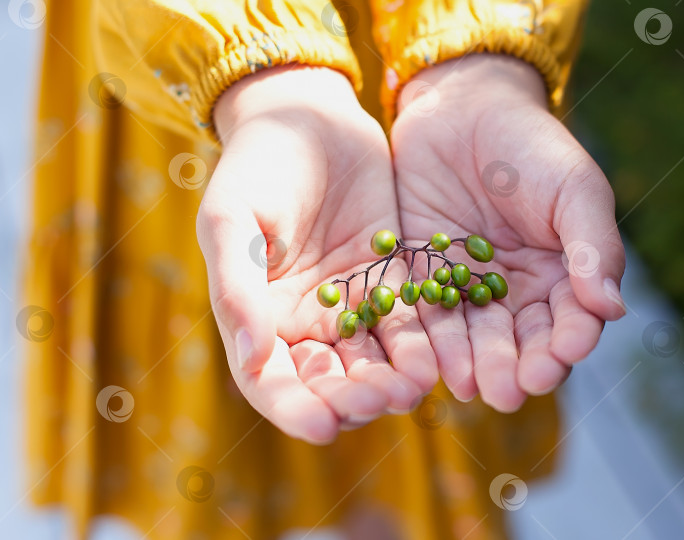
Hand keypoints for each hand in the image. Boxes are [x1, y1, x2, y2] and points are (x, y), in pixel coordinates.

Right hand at [197, 66, 436, 443]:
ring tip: (410, 389)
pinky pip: (406, 323)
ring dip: (389, 381)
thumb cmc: (255, 165)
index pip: (270, 380)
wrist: (308, 118)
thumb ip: (237, 284)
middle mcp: (304, 321)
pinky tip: (434, 359)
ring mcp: (350, 304)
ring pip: (371, 360)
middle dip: (350, 399)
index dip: (294, 408)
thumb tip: (251, 355)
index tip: (324, 428)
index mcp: (258, 314)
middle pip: (326, 380)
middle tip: (377, 403)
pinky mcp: (390, 280)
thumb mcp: (233, 217)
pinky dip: (417, 345)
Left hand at [391, 54, 625, 411]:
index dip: (567, 342)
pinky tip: (430, 362)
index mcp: (561, 275)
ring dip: (472, 364)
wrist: (462, 108)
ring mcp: (466, 287)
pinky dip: (429, 339)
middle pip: (519, 340)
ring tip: (470, 386)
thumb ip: (594, 246)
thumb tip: (613, 310)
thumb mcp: (574, 188)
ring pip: (472, 336)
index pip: (569, 321)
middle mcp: (515, 291)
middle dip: (515, 367)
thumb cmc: (532, 146)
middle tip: (509, 392)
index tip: (560, 356)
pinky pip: (425, 313)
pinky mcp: (422, 276)